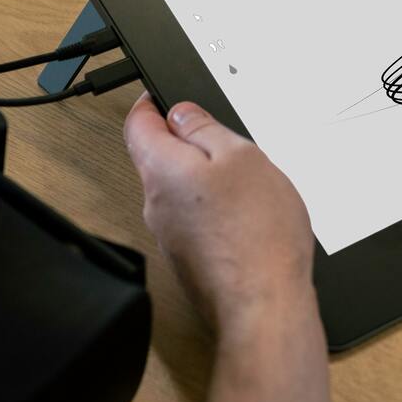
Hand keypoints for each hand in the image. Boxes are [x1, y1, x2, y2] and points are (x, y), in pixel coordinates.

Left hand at [123, 93, 315, 338]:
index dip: (151, 102)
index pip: (137, 124)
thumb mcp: (240, 157)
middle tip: (228, 141)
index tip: (167, 94)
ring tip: (248, 186)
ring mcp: (170, 235)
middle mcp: (156, 204)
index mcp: (161, 170)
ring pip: (181, 191)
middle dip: (189, 144)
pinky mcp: (189, 259)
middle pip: (159, 158)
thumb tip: (181, 113)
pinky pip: (196, 221)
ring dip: (208, 181)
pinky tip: (249, 219)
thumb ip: (205, 129)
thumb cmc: (256, 235)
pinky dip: (218, 212)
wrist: (264, 306)